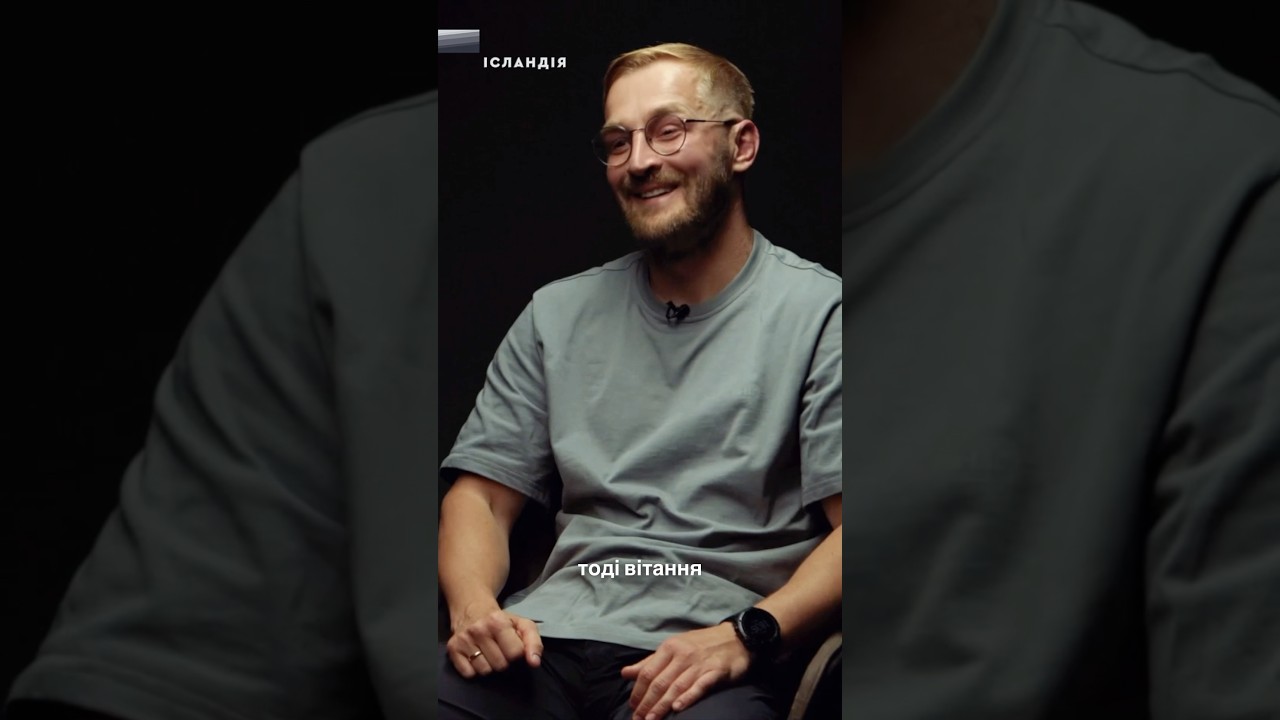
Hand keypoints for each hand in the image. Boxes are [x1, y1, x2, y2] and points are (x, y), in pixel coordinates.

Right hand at [446, 603, 542, 677]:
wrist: (472, 608)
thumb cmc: (500, 620)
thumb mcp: (522, 624)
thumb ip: (534, 642)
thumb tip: (534, 662)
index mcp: (498, 622)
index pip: (515, 653)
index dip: (517, 653)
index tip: (513, 646)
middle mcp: (478, 630)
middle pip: (500, 665)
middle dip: (504, 660)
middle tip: (500, 649)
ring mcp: (464, 640)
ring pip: (485, 671)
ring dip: (490, 666)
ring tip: (488, 652)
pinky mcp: (452, 649)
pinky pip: (468, 674)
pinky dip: (474, 670)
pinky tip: (476, 657)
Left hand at [620, 622, 750, 719]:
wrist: (737, 637)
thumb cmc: (701, 644)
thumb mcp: (674, 647)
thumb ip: (650, 662)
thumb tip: (625, 673)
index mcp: (670, 647)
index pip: (648, 672)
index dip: (638, 691)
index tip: (633, 707)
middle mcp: (683, 655)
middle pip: (660, 682)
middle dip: (647, 703)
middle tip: (639, 719)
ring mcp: (700, 663)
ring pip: (676, 687)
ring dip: (662, 705)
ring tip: (651, 719)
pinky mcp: (716, 671)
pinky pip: (700, 686)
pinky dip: (688, 697)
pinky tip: (678, 708)